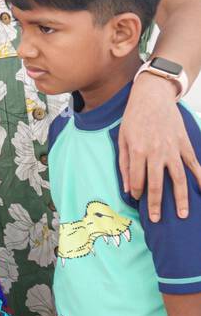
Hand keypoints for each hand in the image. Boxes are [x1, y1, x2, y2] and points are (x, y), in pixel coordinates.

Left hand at [120, 72, 200, 219]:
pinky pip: (193, 164)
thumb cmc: (134, 117)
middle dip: (156, 204)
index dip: (137, 192)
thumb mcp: (122, 139)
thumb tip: (126, 189)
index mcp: (138, 151)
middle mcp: (156, 152)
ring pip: (179, 178)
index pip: (137, 180)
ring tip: (182, 214)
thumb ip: (123, 164)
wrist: (153, 96)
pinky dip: (199, 177)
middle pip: (158, 184)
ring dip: (181, 198)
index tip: (138, 199)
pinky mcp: (184, 143)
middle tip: (157, 220)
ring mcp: (173, 148)